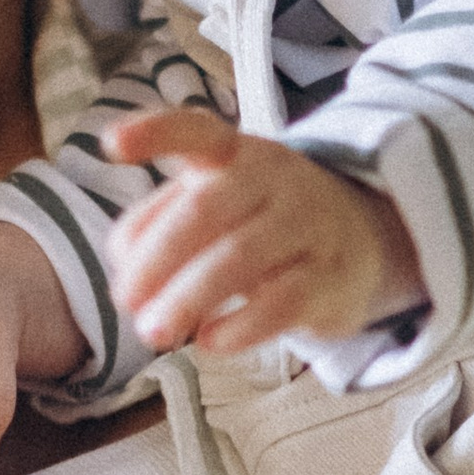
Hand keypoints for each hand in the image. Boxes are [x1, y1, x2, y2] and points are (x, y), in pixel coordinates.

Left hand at [103, 108, 423, 352]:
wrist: (361, 236)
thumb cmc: (259, 220)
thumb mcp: (213, 203)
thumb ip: (158, 221)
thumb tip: (123, 259)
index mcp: (233, 153)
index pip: (195, 131)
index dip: (155, 133)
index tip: (112, 144)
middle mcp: (273, 179)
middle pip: (207, 209)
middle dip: (158, 257)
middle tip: (125, 301)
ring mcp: (307, 226)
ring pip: (241, 257)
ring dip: (188, 298)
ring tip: (153, 333)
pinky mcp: (331, 278)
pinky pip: (283, 302)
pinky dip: (240, 326)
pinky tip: (208, 342)